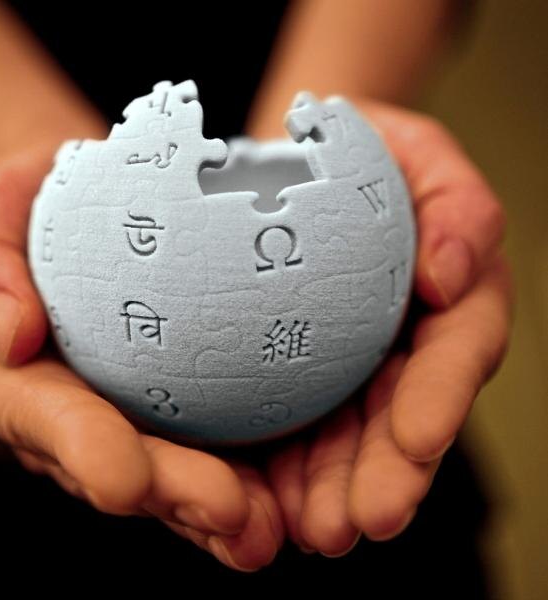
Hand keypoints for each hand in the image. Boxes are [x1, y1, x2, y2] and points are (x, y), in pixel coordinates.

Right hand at [0, 144, 283, 571]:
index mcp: (2, 382)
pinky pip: (208, 455)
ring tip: (266, 526)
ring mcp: (119, 426)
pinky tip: (288, 500)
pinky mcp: (172, 419)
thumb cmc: (34, 206)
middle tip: (228, 510)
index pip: (38, 416)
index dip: (81, 449)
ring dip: (214, 511)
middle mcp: (59, 422)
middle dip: (169, 494)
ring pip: (165, 481)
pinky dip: (248, 482)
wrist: (90, 207)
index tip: (124, 479)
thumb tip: (12, 334)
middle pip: (113, 467)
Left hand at [263, 101, 513, 555]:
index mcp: (445, 294)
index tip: (415, 444)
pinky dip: (285, 471)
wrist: (281, 165)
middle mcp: (403, 343)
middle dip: (383, 477)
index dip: (439, 401)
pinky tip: (267, 505)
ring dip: (332, 492)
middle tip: (352, 524)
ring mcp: (351, 367)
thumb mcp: (412, 152)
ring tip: (309, 531)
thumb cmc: (349, 152)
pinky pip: (295, 429)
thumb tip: (452, 275)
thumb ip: (454, 204)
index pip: (455, 352)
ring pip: (350, 441)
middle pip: (404, 420)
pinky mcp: (296, 377)